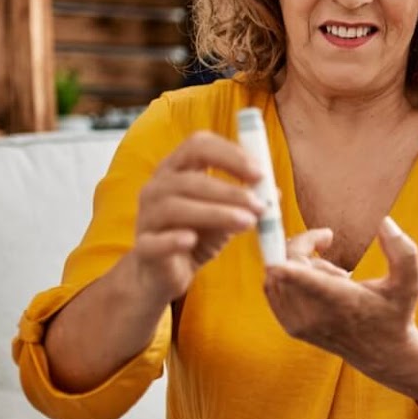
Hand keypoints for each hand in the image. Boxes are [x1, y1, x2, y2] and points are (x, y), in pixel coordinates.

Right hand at [129, 131, 263, 305]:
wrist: (165, 273)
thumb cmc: (195, 236)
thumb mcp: (225, 217)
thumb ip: (244, 203)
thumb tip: (274, 194)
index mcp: (176, 170)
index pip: (198, 145)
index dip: (230, 154)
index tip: (260, 173)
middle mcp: (156, 188)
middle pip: (189, 179)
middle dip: (230, 190)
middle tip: (260, 205)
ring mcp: (146, 217)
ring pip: (175, 207)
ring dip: (215, 213)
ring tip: (247, 223)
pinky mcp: (143, 248)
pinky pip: (155, 241)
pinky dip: (173, 239)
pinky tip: (191, 240)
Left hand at [262, 217, 417, 370]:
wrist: (382, 353)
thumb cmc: (397, 313)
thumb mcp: (410, 282)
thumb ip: (402, 251)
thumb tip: (384, 221)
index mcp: (343, 302)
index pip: (305, 281)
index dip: (288, 261)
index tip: (283, 249)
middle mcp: (314, 316)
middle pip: (285, 263)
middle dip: (304, 244)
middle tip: (328, 242)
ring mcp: (298, 323)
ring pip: (277, 272)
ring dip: (299, 260)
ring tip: (331, 271)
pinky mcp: (289, 326)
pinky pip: (272, 286)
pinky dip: (288, 273)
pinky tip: (315, 280)